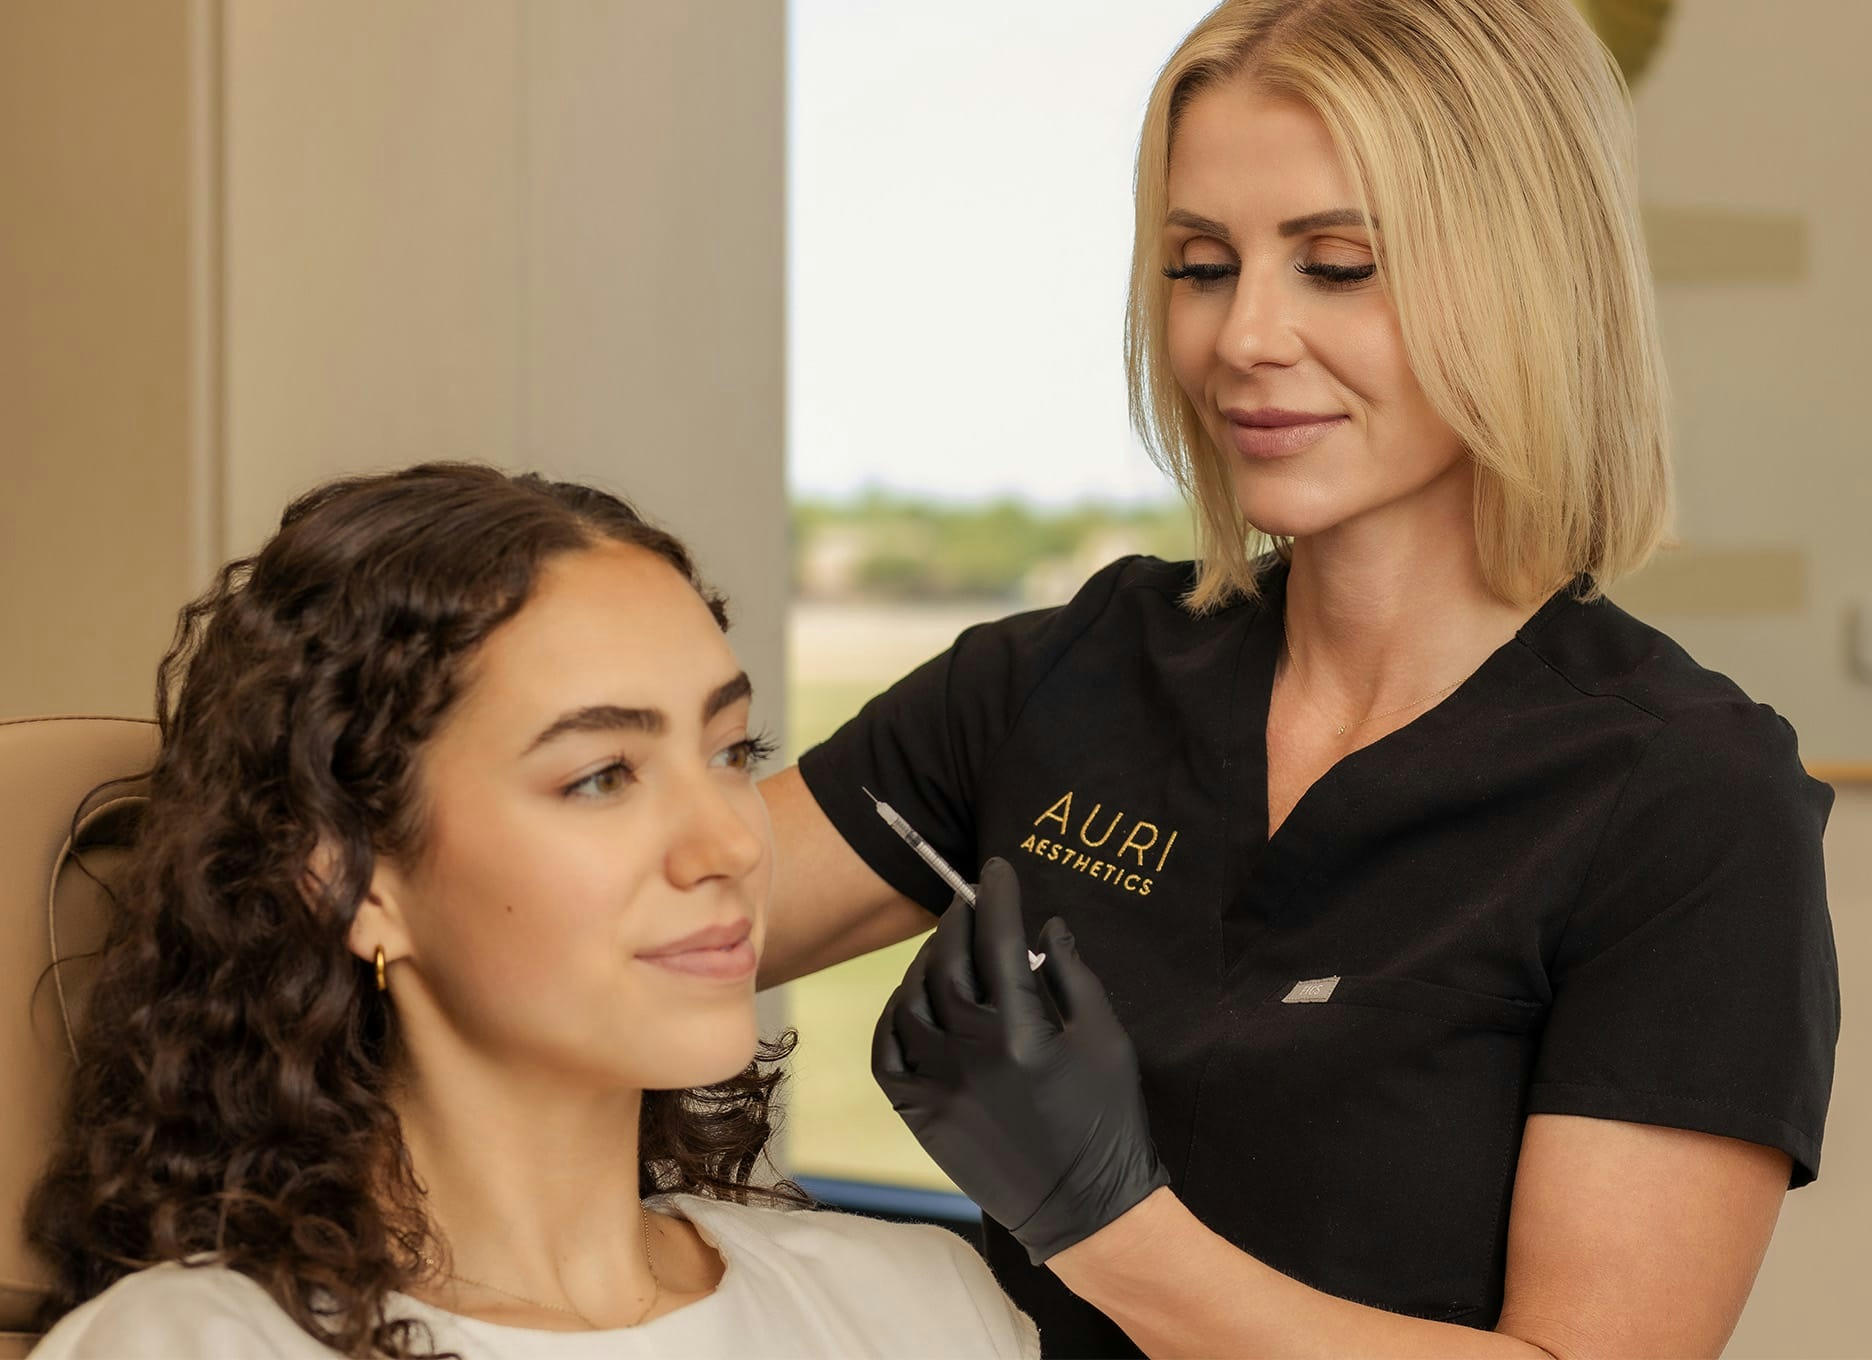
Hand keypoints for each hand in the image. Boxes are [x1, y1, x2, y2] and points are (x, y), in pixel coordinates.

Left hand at [872, 857, 1169, 1262]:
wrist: (1084, 1209)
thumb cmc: (1106, 1120)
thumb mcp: (1106, 1038)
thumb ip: (1073, 974)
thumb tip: (1046, 924)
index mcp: (1023, 1031)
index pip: (998, 940)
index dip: (996, 897)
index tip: (996, 870)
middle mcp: (971, 1053)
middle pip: (946, 963)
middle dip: (956, 922)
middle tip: (969, 904)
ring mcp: (938, 1086)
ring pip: (910, 1001)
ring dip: (924, 963)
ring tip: (944, 947)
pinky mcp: (920, 1116)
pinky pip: (886, 1053)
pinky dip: (891, 1017)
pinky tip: (910, 999)